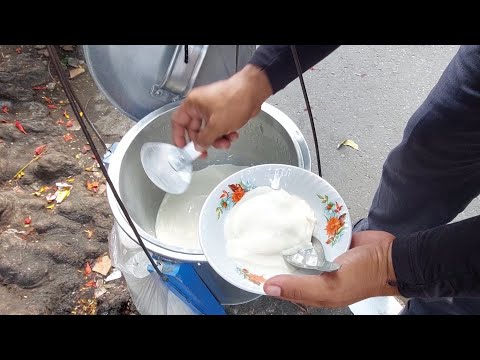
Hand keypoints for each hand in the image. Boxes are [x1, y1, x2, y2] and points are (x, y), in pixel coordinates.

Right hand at [171, 64, 272, 152]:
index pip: (178, 122)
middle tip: (207, 152)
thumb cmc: (234, 100)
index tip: (183, 148)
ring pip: (209, 130)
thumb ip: (204, 139)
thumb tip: (198, 147)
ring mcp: (212, 108)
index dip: (178, 136)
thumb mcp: (216, 126)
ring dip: (217, 139)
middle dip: (204, 141)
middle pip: (195, 129)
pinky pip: (219, 127)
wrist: (253, 91)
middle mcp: (200, 105)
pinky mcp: (223, 111)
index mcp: (192, 104)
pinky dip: (225, 133)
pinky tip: (233, 135)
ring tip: (226, 142)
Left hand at [263, 231, 399, 307]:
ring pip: (298, 249)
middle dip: (271, 256)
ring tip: (267, 229)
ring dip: (286, 241)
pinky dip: (303, 231)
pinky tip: (292, 222)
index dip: (264, 277)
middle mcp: (314, 275)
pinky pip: (311, 236)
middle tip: (253, 241)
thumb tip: (269, 287)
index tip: (247, 265)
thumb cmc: (364, 276)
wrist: (390, 255)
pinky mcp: (329, 242)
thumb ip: (300, 287)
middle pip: (286, 266)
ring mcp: (321, 257)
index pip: (280, 286)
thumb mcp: (329, 286)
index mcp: (312, 291)